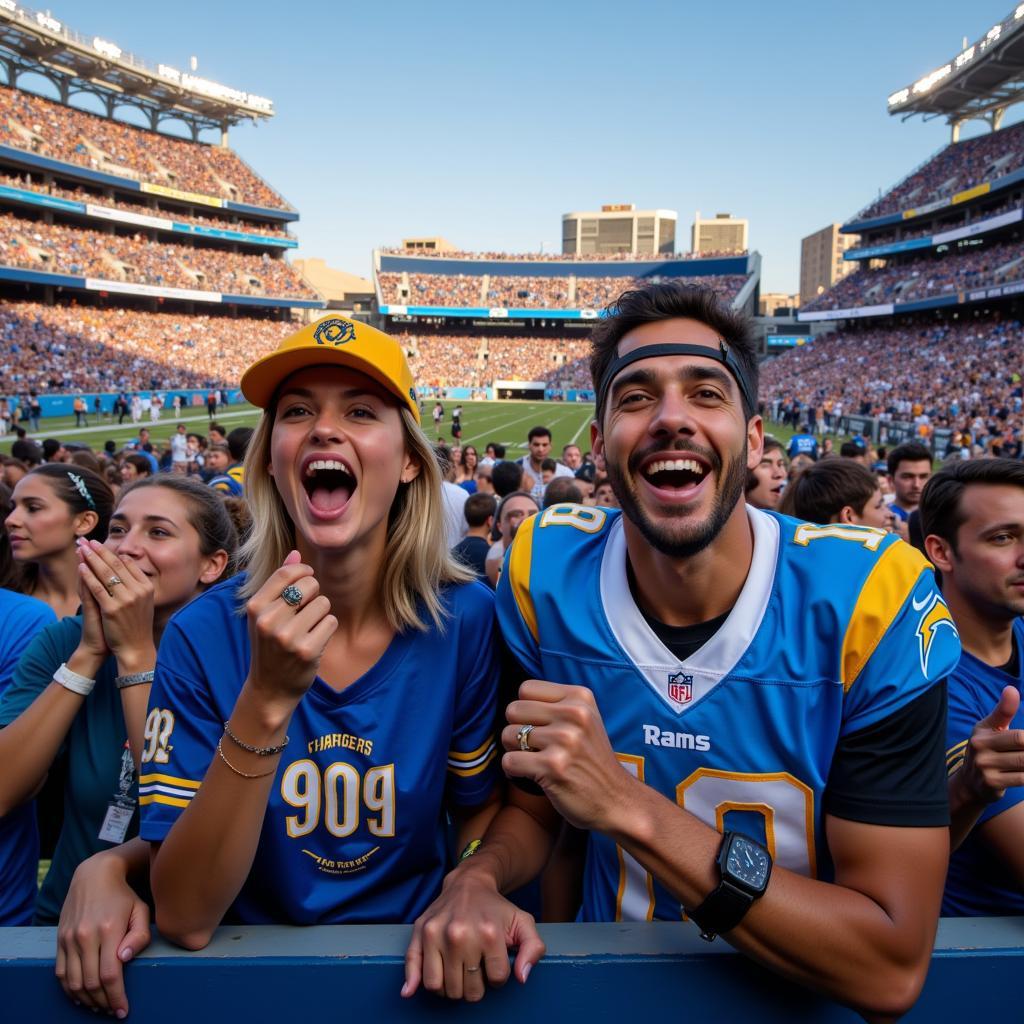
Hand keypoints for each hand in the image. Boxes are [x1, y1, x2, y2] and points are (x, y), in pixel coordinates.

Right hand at [55, 851, 151, 1017]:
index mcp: (109, 930)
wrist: (94, 876)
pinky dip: (69, 990)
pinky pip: (60, 973)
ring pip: (74, 982)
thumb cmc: (123, 896)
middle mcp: (86, 936)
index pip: (111, 974)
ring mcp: (70, 939)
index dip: (117, 997)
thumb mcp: (140, 909)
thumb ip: (140, 935)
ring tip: (100, 1007)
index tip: (123, 1010)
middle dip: (104, 1003)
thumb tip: (125, 958)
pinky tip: (82, 997)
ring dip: (87, 1000)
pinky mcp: (60, 940)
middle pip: (92, 983)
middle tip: (113, 1011)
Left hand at [77, 539, 155, 669]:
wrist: (135, 648)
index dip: (112, 553)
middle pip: (116, 565)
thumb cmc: (136, 625)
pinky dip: (88, 576)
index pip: (128, 564)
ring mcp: (126, 600)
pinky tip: (81, 566)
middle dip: (100, 551)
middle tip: (88, 541)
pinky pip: (97, 588)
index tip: (101, 545)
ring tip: (82, 548)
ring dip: (92, 558)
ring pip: (106, 574)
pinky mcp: (112, 609)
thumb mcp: (143, 602)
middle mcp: (138, 591)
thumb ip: (136, 583)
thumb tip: (125, 562)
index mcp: (147, 587)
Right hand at [244, 551, 337, 707]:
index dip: (304, 572)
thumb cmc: (270, 644)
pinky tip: (314, 641)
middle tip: (305, 612)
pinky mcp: (307, 650)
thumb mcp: (265, 613)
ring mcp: (287, 637)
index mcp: (255, 607)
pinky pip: (331, 622)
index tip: (307, 581)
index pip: (288, 572)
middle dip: (314, 595)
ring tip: (307, 629)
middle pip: (309, 585)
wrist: (270, 687)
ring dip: (321, 614)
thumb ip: (279, 582)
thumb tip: (297, 553)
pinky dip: (327, 629)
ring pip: (323, 603)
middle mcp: (268, 620)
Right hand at [403, 867, 543, 1001]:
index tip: (494, 962)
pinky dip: (414, 982)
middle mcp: (460, 934)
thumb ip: (533, 949)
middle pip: (468, 990)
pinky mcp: (420, 932)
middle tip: (476, 967)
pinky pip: (413, 968)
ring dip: (452, 987)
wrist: (469, 882)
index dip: (498, 976)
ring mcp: (437, 934)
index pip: (496, 980)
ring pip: (442, 988)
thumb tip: (521, 977)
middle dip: (475, 985)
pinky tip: (414, 988)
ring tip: (458, 971)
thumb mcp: (523, 922)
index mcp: (489, 933)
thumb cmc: (496, 908)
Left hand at [502, 680, 635, 830]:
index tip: (539, 726)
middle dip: (516, 730)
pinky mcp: (553, 766)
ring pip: (508, 735)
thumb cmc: (591, 760)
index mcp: (580, 697)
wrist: (616, 799)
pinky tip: (531, 775)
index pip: (526, 689)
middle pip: (513, 710)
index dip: (526, 709)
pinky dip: (514, 771)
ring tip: (534, 760)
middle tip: (532, 746)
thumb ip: (556, 704)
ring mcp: (564, 740)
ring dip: (514, 751)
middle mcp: (574, 714)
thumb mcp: (585, 720)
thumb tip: (515, 701)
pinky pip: (509, 761)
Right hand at [955, 685, 1023, 804]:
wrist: (969, 784)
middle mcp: (980, 748)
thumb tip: (1012, 689)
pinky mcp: (992, 783)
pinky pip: (1022, 779)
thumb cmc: (986, 750)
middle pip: (1022, 744)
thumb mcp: (989, 729)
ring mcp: (985, 767)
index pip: (1017, 734)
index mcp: (982, 732)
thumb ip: (1004, 711)